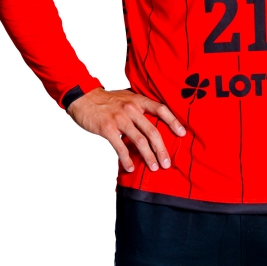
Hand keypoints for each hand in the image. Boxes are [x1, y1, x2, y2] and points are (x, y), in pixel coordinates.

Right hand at [67, 87, 185, 172]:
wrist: (84, 98)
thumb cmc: (107, 100)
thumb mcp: (127, 98)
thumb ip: (140, 108)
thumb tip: (155, 124)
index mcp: (138, 100)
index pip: (161, 109)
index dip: (173, 121)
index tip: (182, 133)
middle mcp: (131, 108)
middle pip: (152, 131)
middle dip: (161, 149)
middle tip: (167, 163)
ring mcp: (119, 119)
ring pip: (139, 140)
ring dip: (148, 156)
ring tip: (154, 167)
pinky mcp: (108, 128)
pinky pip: (120, 146)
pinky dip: (126, 159)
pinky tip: (130, 167)